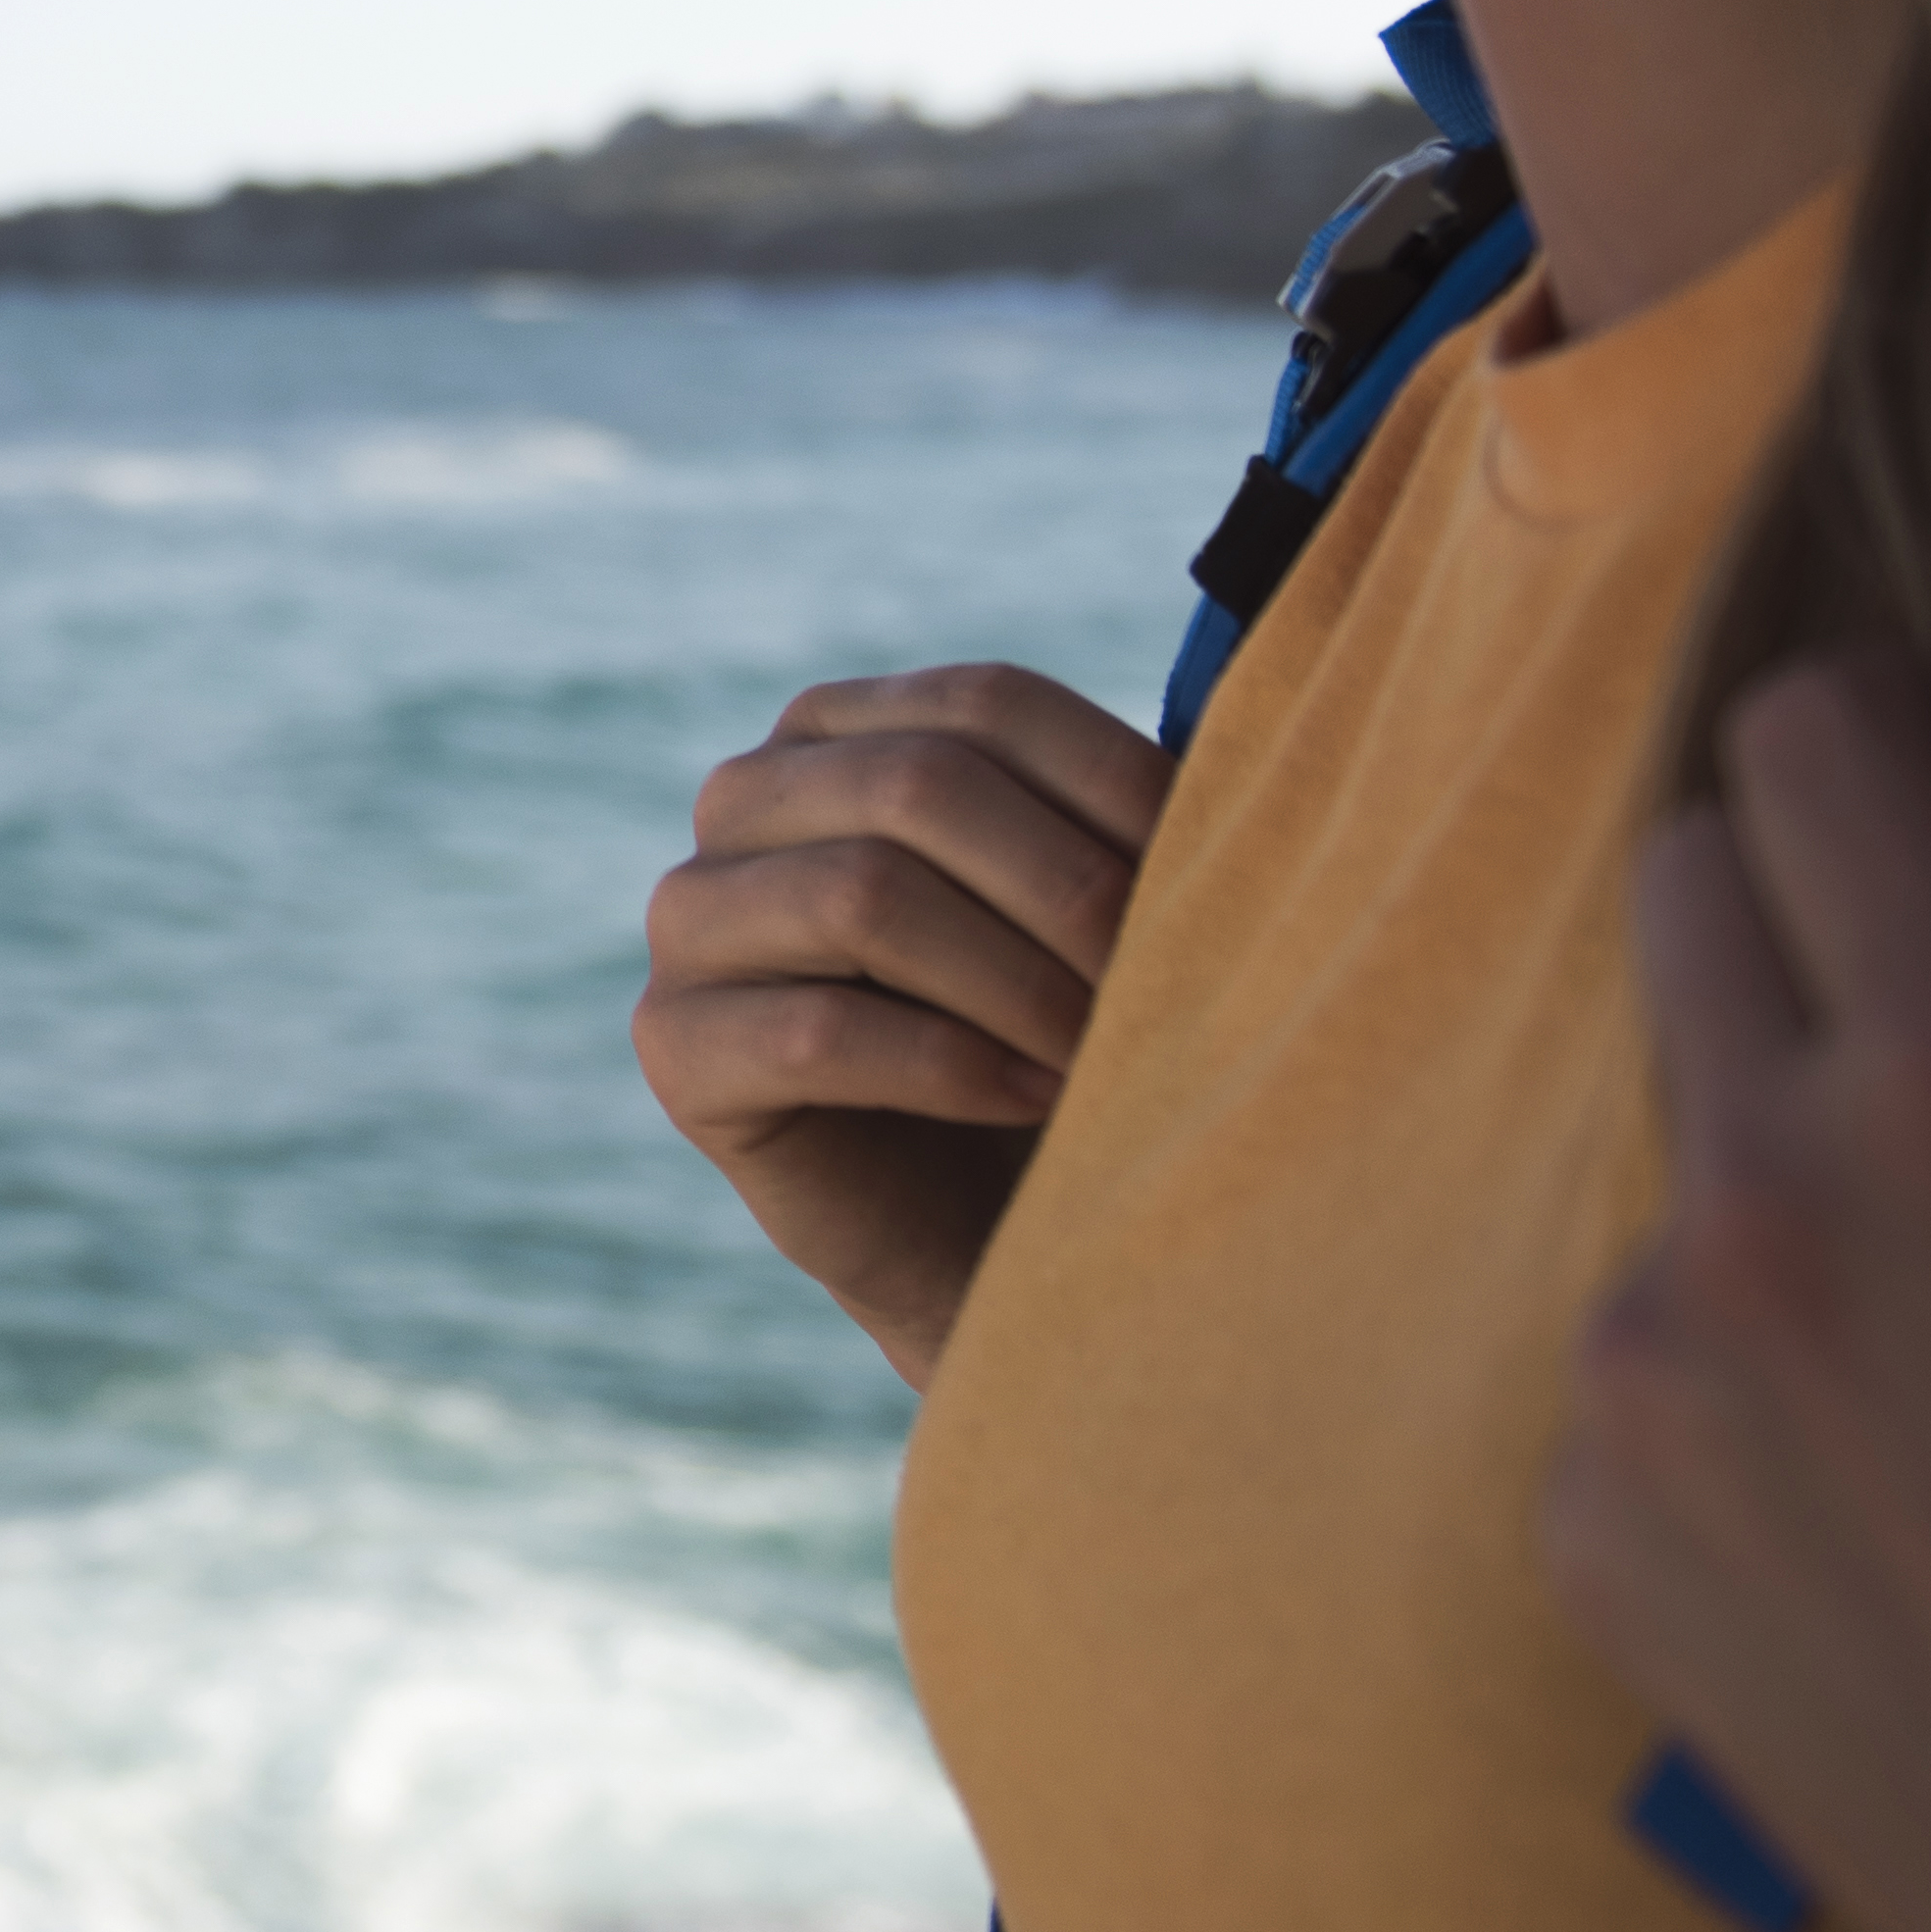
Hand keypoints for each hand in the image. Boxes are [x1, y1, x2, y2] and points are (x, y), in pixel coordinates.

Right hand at [635, 662, 1168, 1384]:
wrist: (989, 1226)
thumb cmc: (1061, 1038)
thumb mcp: (1097, 903)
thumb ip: (1123, 812)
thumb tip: (1256, 728)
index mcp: (843, 728)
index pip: (986, 705)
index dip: (1116, 787)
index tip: (1214, 883)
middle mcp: (745, 799)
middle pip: (918, 785)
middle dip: (1070, 892)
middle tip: (1165, 985)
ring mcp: (692, 920)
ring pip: (861, 896)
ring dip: (1018, 984)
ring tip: (1104, 1054)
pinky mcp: (674, 1046)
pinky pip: (812, 1035)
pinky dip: (952, 1068)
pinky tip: (1033, 1102)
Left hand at [1557, 653, 1930, 1931]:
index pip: (1818, 741)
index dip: (1896, 721)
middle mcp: (1759, 1203)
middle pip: (1682, 895)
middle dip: (1804, 898)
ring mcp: (1648, 1384)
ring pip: (1679, 1157)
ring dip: (1800, 1175)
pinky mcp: (1601, 1548)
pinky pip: (1645, 1378)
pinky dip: (1758, 1387)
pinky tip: (1925, 1496)